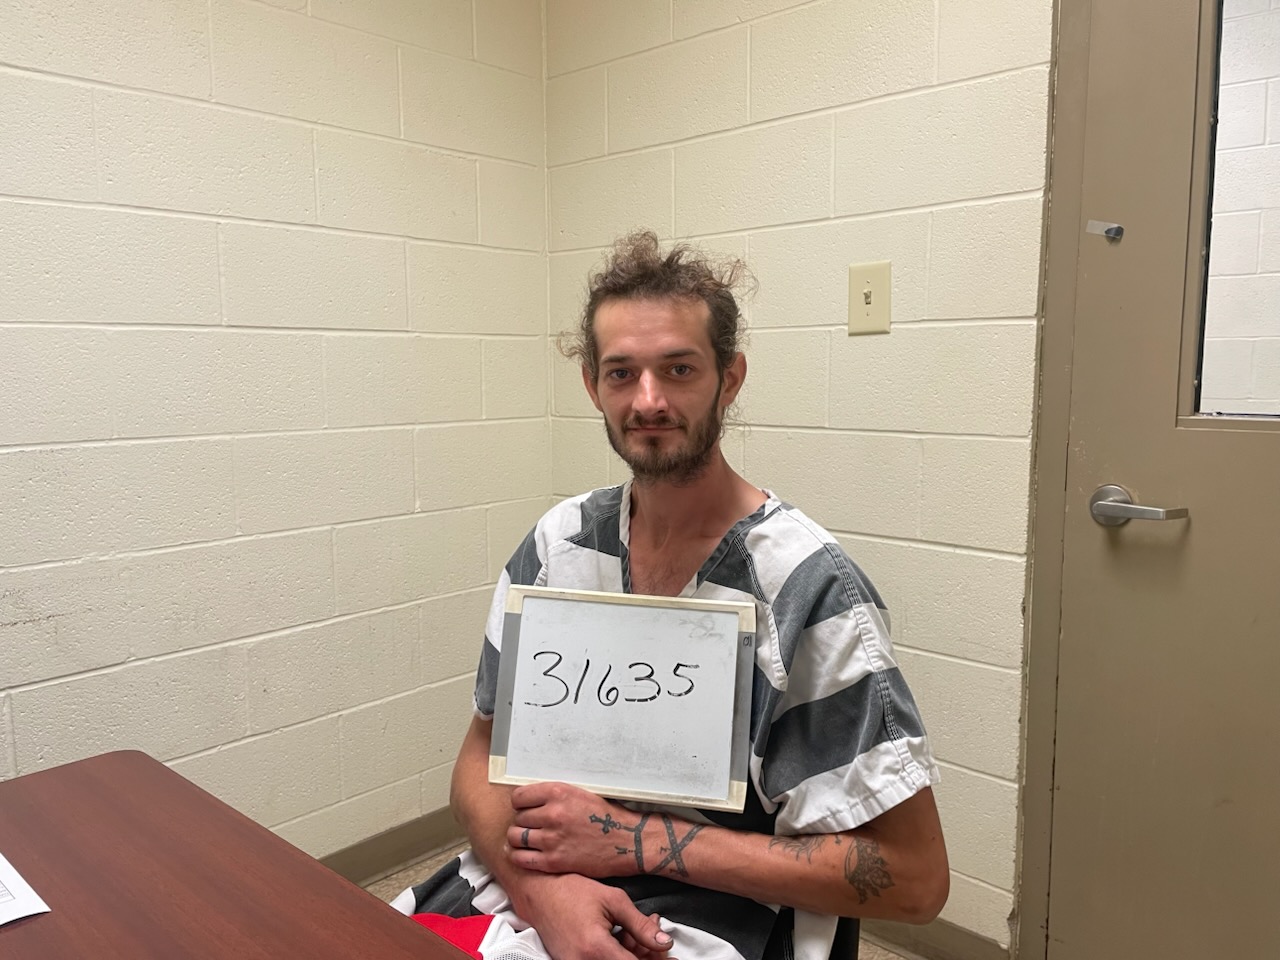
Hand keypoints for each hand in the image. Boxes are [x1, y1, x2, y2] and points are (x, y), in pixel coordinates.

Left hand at [507, 782, 641, 877]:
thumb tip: (528, 798)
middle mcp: (552, 814)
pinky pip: (521, 858)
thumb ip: (554, 795)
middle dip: (523, 822)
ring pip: (515, 837)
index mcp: (558, 793)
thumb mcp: (580, 794)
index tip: (526, 808)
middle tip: (533, 826)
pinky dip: (519, 856)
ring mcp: (551, 839)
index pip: (519, 797)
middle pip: (518, 818)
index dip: (521, 803)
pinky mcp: (553, 861)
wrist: (626, 841)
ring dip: (518, 839)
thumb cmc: (605, 817)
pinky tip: (525, 854)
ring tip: (527, 840)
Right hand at [516, 872, 673, 959]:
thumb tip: (665, 944)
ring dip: (631, 955)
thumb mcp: (612, 900)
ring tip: (637, 933)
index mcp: (596, 949)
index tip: (670, 959)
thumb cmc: (572, 890)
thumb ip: (641, 925)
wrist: (536, 892)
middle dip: (645, 957)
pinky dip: (615, 955)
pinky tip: (623, 938)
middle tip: (656, 941)